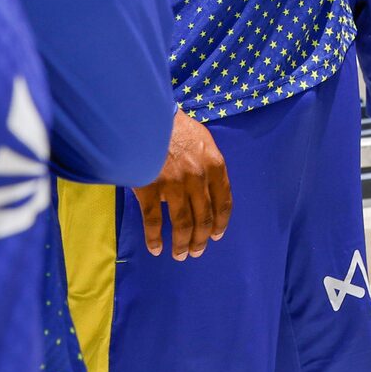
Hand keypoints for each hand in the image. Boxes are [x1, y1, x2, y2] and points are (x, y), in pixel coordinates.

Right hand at [134, 112, 230, 258]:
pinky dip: (155, 238)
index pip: (224, 200)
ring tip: (180, 255)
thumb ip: (207, 165)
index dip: (221, 222)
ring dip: (182, 243)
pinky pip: (153, 220)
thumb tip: (206, 190)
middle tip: (197, 252)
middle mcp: (198, 178)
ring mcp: (174, 185)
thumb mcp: (202, 140)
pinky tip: (156, 249)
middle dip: (201, 239)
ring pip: (181, 223)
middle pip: (203, 217)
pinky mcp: (150, 189)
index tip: (217, 236)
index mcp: (214, 165)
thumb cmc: (175, 127)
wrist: (146, 116)